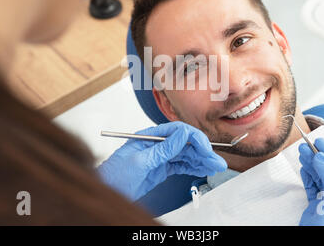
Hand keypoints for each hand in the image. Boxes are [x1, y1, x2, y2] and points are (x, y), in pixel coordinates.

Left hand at [97, 121, 226, 200]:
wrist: (106, 192)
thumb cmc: (113, 175)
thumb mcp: (139, 161)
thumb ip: (162, 149)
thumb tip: (181, 134)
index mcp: (149, 137)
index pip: (177, 131)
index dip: (194, 138)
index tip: (206, 148)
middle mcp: (156, 145)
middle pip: (185, 144)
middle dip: (203, 152)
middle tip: (217, 161)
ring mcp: (159, 157)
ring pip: (185, 156)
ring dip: (201, 160)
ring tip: (215, 166)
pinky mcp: (161, 169)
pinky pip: (181, 165)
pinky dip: (193, 167)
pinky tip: (203, 169)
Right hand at [298, 138, 323, 225]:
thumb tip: (323, 158)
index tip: (321, 143)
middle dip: (318, 157)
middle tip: (307, 145)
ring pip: (318, 178)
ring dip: (310, 164)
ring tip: (302, 153)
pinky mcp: (315, 208)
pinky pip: (311, 188)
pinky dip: (307, 177)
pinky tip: (304, 168)